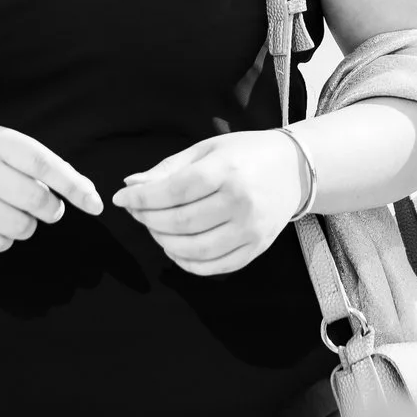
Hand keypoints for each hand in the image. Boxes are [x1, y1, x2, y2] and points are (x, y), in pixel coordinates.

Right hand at [0, 127, 101, 252]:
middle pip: (34, 199)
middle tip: (48, 208)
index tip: (95, 204)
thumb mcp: (11, 149)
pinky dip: (6, 239)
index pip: (43, 164)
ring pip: (19, 227)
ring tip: (17, 213)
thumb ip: (50, 168)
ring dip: (29, 226)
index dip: (73, 186)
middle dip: (52, 210)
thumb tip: (91, 198)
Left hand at [112, 131, 304, 275]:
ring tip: (154, 229)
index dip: (142, 199)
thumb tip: (130, 186)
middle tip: (136, 213)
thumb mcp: (207, 149)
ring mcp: (251, 229)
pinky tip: (174, 249)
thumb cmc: (245, 154)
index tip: (122, 200)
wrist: (295, 169)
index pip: (174, 191)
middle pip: (181, 222)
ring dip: (163, 242)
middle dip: (148, 220)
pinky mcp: (256, 248)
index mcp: (226, 170)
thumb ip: (168, 169)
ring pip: (194, 249)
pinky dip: (187, 263)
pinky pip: (214, 266)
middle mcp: (241, 202)